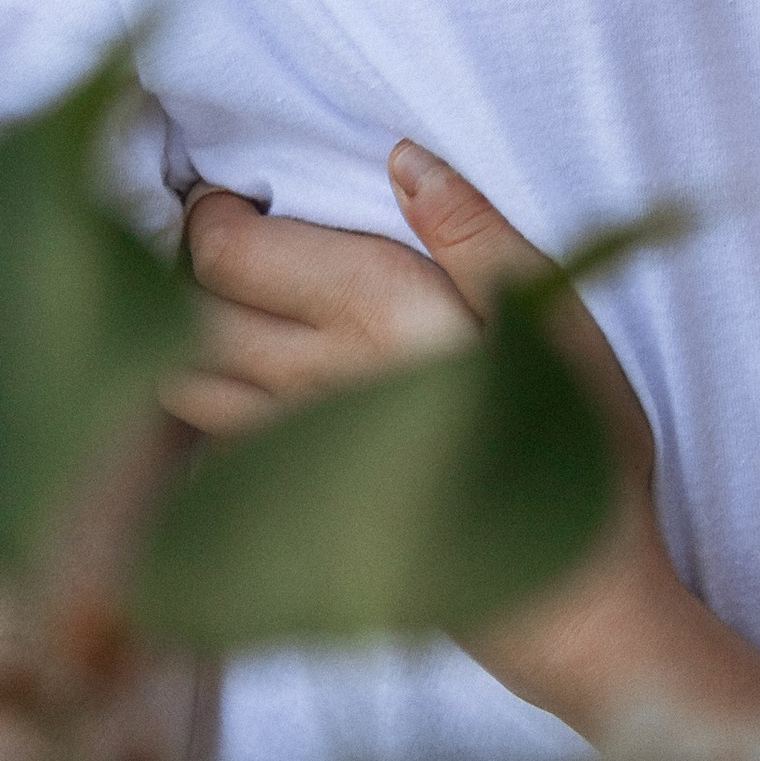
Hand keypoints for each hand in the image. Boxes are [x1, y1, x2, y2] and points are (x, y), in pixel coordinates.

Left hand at [173, 147, 679, 732]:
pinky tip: (242, 388)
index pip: (229, 251)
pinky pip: (206, 446)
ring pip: (181, 381)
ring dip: (183, 335)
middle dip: (186, 265)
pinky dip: (203, 405)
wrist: (566, 603)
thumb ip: (477, 232)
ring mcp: (291, 452)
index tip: (236, 197)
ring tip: (221, 306)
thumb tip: (402, 157)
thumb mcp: (558, 320)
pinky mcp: (291, 507)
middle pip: (189, 310)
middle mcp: (312, 381)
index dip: (211, 212)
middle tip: (221, 241)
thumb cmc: (578, 449)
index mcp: (377, 315)